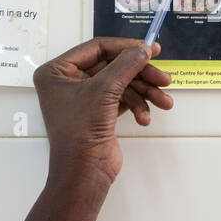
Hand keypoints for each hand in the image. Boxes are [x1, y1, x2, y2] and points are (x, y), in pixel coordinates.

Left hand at [33, 37, 173, 187]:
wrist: (84, 172)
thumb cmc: (79, 133)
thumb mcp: (104, 90)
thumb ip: (126, 65)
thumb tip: (142, 49)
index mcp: (57, 72)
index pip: (96, 48)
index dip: (125, 47)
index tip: (149, 48)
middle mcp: (68, 82)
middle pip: (113, 66)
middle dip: (140, 74)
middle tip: (162, 77)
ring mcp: (84, 98)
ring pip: (122, 84)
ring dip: (144, 93)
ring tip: (164, 101)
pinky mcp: (98, 112)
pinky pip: (123, 99)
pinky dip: (137, 106)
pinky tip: (144, 118)